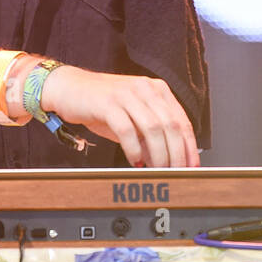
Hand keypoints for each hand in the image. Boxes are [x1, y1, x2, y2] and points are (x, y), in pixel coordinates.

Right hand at [38, 65, 199, 167]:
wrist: (69, 88)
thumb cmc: (102, 105)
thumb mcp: (132, 119)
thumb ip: (151, 137)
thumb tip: (169, 161)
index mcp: (156, 90)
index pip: (182, 120)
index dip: (190, 146)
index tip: (192, 166)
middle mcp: (145, 89)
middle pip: (170, 125)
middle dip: (176, 153)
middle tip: (175, 172)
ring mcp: (126, 94)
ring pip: (153, 128)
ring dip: (158, 154)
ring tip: (157, 170)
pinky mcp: (108, 103)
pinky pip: (127, 129)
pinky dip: (134, 148)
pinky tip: (135, 160)